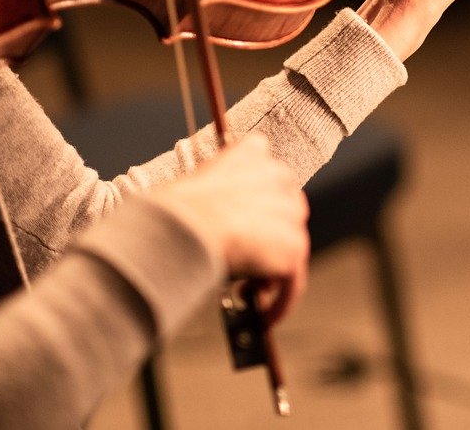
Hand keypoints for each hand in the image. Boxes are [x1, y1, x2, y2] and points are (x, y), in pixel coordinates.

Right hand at [154, 133, 308, 322]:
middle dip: (268, 239)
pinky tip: (265, 316)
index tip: (245, 228)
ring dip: (271, 271)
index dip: (258, 208)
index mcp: (254, 154)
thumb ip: (222, 191)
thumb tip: (220, 220)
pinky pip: (293, 281)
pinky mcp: (293, 247)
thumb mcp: (199, 182)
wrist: (184, 226)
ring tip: (246, 291)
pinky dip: (281, 302)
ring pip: (289, 248)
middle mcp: (279, 177)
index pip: (267, 178)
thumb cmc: (176, 210)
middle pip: (285, 214)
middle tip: (247, 264)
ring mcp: (290, 213)